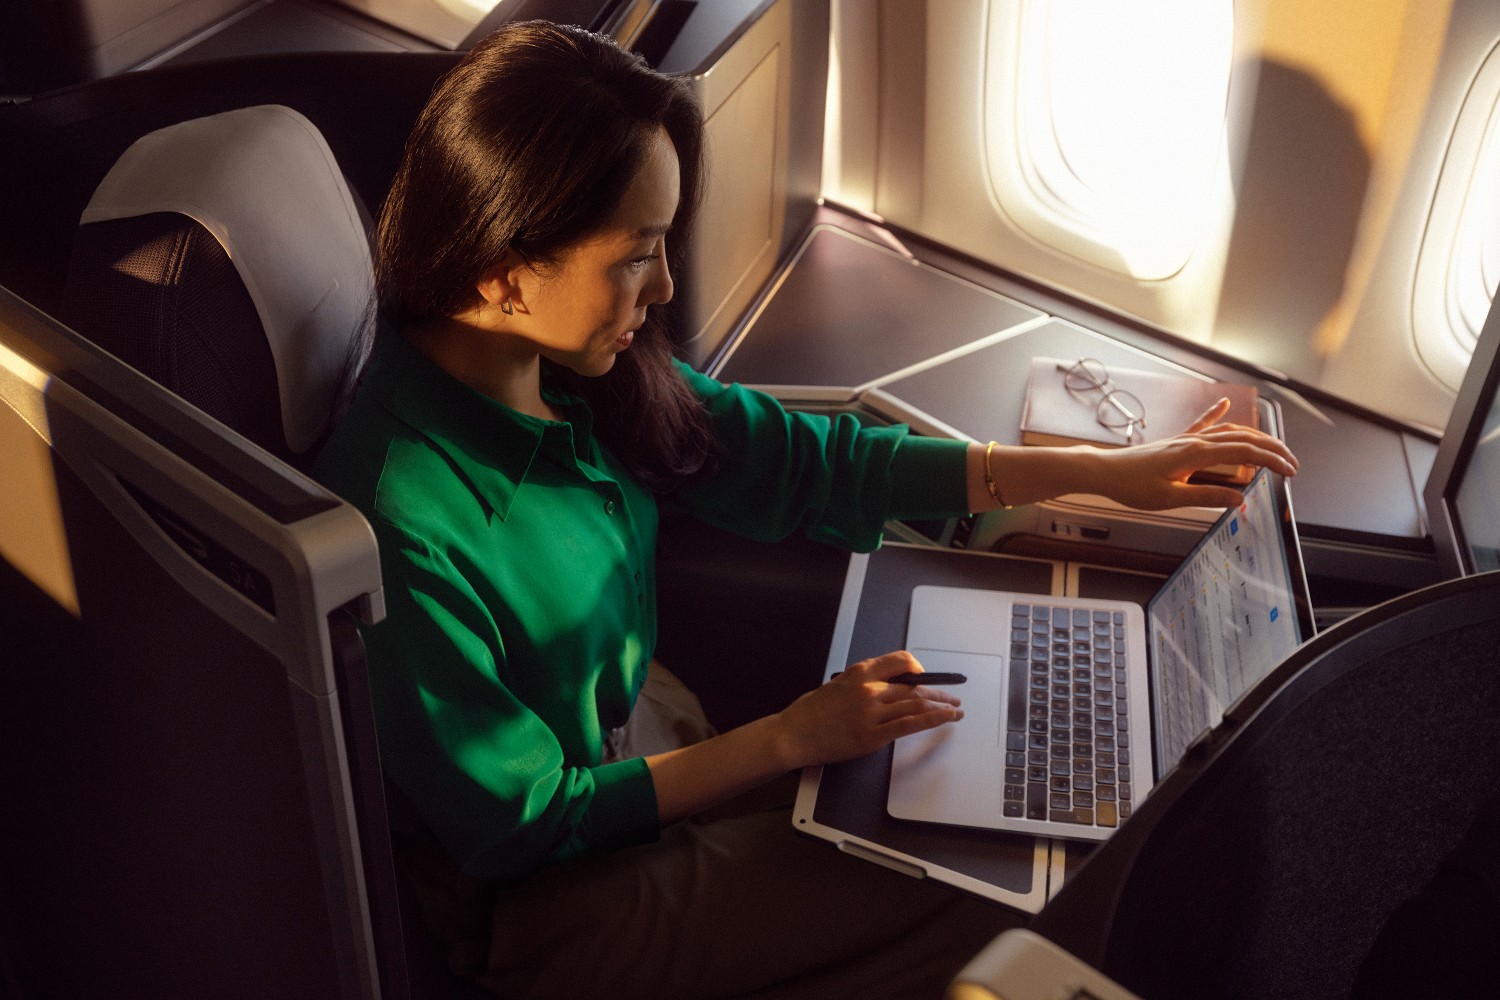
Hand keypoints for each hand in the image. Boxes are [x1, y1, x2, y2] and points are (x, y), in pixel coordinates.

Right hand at [770, 651, 962, 769]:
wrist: (793, 734)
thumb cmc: (811, 712)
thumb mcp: (837, 684)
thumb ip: (864, 683)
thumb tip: (889, 686)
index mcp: (859, 673)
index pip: (900, 660)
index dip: (919, 668)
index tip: (927, 676)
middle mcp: (869, 689)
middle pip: (914, 686)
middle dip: (938, 692)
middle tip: (952, 697)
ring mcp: (872, 713)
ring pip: (917, 704)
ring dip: (942, 706)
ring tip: (954, 710)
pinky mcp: (873, 735)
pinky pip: (910, 724)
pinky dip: (933, 719)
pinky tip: (946, 718)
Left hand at [1094, 398, 1299, 508]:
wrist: (1103, 470)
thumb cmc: (1131, 485)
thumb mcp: (1170, 499)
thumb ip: (1206, 497)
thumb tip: (1239, 499)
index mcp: (1195, 454)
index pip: (1244, 454)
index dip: (1271, 461)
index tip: (1290, 472)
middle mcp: (1193, 441)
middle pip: (1243, 439)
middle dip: (1272, 449)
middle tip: (1292, 462)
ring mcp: (1185, 439)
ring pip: (1228, 431)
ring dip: (1254, 436)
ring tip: (1273, 446)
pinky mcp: (1176, 442)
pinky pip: (1201, 424)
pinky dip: (1216, 413)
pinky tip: (1225, 402)